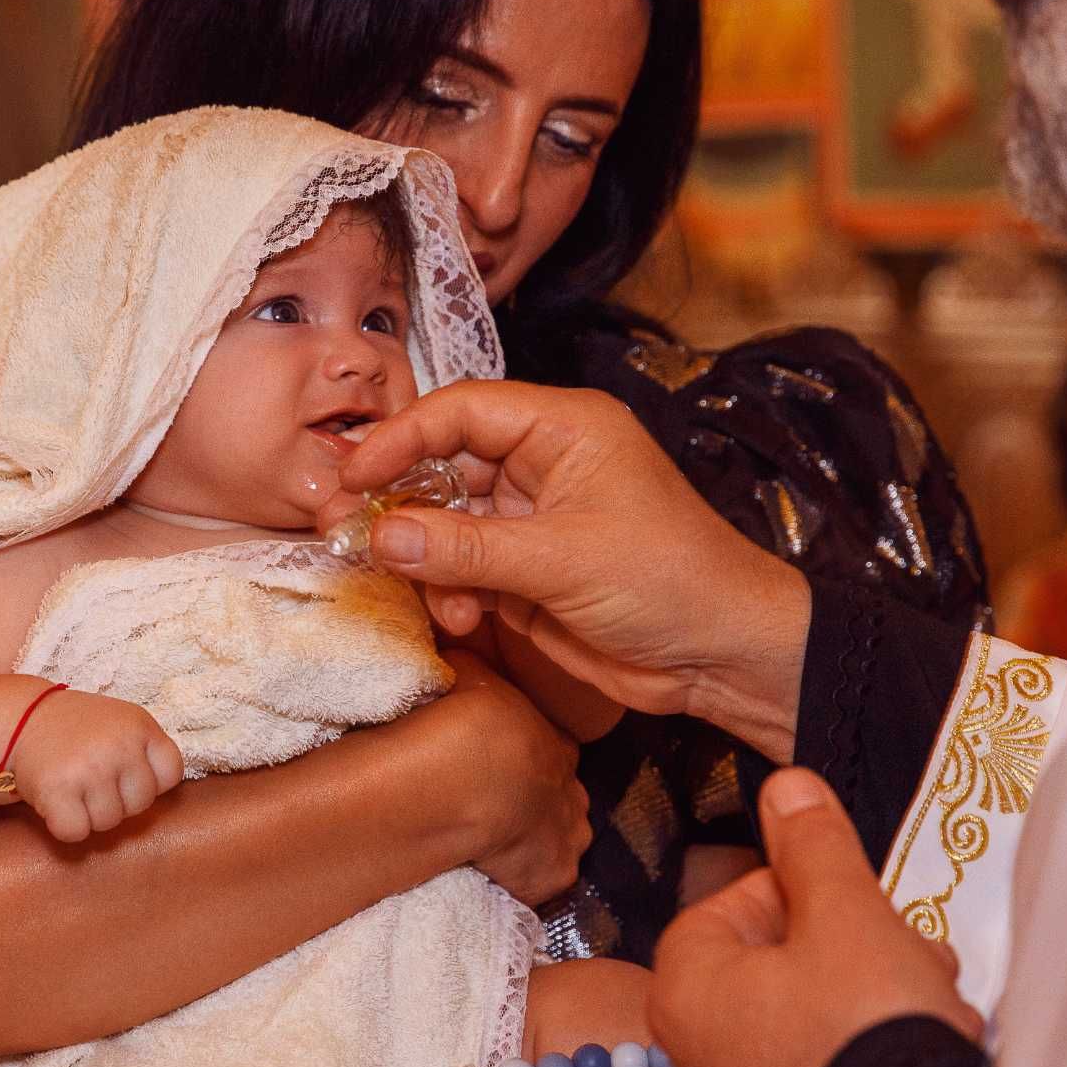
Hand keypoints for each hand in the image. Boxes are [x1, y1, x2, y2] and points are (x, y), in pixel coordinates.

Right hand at [4, 689, 185, 843]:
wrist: (23, 719)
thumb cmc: (80, 730)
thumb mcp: (123, 724)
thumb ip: (147, 752)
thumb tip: (164, 797)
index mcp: (141, 726)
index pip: (170, 775)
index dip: (149, 782)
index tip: (126, 774)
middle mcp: (119, 745)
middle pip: (141, 804)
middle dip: (119, 801)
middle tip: (93, 780)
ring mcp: (90, 768)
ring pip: (109, 822)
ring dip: (90, 814)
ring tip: (75, 787)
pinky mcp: (58, 790)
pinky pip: (76, 832)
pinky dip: (65, 826)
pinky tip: (58, 801)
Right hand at [320, 383, 811, 758]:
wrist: (723, 655)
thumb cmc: (672, 581)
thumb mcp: (561, 559)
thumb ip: (466, 547)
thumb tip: (384, 533)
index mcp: (564, 430)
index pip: (462, 411)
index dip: (401, 437)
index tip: (352, 473)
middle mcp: (544, 466)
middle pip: (444, 466)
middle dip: (397, 503)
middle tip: (343, 531)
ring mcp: (535, 521)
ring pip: (447, 524)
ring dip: (423, 559)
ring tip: (414, 590)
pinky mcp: (530, 574)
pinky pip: (464, 570)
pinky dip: (449, 592)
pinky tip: (457, 618)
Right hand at [437, 652, 590, 904]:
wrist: (466, 777)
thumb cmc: (468, 720)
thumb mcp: (470, 675)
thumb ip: (474, 671)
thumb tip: (459, 648)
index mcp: (559, 745)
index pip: (557, 753)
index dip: (531, 760)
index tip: (503, 766)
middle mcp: (574, 791)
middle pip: (563, 799)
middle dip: (538, 803)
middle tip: (496, 807)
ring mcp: (569, 837)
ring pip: (562, 840)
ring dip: (537, 842)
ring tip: (495, 845)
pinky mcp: (555, 877)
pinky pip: (543, 879)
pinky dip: (525, 878)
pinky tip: (495, 876)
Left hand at [650, 769, 982, 1066]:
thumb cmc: (866, 1027)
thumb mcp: (847, 912)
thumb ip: (813, 846)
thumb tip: (784, 786)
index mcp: (686, 991)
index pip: (727, 907)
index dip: (797, 889)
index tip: (850, 894)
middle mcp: (695, 1062)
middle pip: (775, 967)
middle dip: (852, 947)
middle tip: (907, 949)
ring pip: (809, 1024)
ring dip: (874, 999)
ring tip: (933, 1004)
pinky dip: (870, 1062)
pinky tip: (925, 1057)